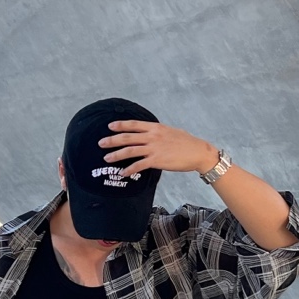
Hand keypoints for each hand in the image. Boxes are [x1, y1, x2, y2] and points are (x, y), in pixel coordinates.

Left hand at [98, 121, 218, 176]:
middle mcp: (152, 136)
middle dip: (112, 140)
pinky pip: (139, 165)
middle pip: (127, 137)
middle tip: (100, 143)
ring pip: (129, 151)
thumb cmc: (186, 142)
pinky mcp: (157, 160)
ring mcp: (154, 148)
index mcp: (155, 127)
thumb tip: (149, 133)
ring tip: (106, 158)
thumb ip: (157, 132)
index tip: (110, 126)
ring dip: (116, 155)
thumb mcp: (170, 131)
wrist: (197, 152)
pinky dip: (129, 169)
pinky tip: (123, 173)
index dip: (120, 125)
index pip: (134, 124)